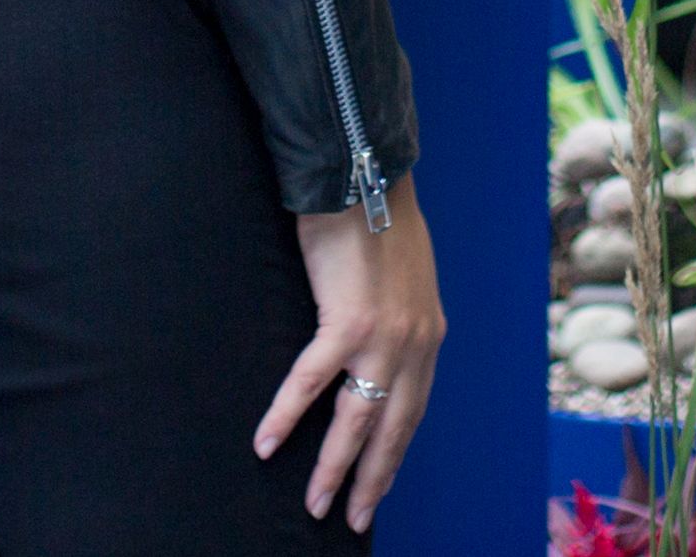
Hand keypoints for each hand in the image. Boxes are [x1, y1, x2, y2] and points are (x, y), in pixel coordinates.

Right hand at [259, 178, 442, 531]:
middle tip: (353, 518)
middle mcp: (414, 344)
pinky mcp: (347, 324)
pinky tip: (266, 443)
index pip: (414, 410)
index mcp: (429, 335)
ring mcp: (384, 337)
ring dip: (334, 467)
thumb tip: (376, 341)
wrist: (365, 176)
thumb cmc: (379, 217)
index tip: (379, 483)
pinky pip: (311, 383)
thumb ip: (398, 316)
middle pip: (393, 430)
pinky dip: (286, 416)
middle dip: (372, 480)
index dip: (395, 452)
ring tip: (316, 503)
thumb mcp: (406, 277)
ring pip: (356, 420)